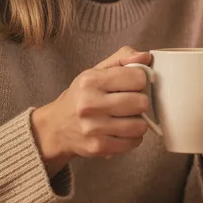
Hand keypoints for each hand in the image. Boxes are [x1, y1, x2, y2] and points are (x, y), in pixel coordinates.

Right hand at [31, 46, 152, 173]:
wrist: (56, 127)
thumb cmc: (81, 96)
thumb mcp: (96, 71)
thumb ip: (122, 58)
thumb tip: (146, 56)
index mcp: (91, 80)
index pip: (138, 77)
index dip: (139, 80)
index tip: (131, 85)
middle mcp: (90, 104)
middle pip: (141, 102)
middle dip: (140, 102)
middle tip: (129, 103)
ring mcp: (94, 128)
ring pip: (140, 125)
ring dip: (138, 122)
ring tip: (126, 118)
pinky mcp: (98, 146)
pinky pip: (134, 142)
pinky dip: (133, 137)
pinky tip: (122, 131)